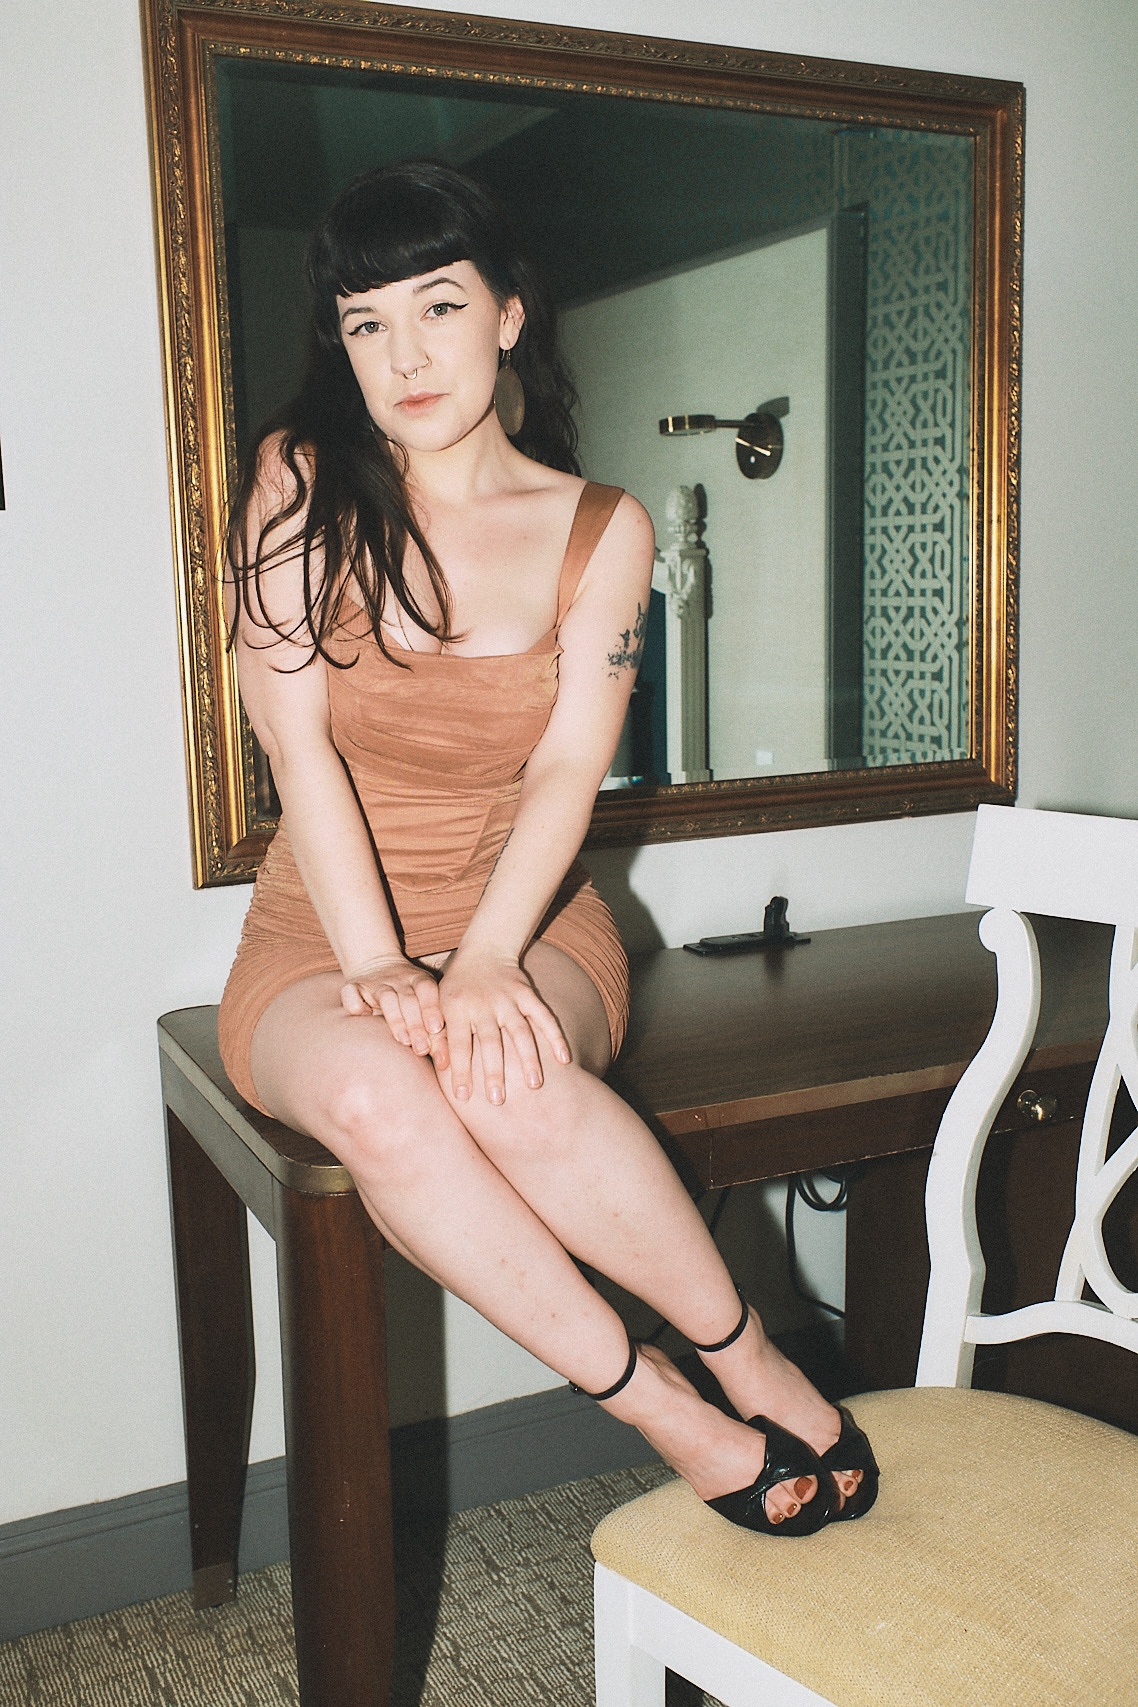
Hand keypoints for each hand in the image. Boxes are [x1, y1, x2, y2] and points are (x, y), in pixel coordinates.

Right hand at [341, 954, 448, 1067]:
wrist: (376, 965)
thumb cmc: (410, 1001)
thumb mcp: (425, 1008)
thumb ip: (437, 1033)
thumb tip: (444, 1061)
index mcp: (418, 979)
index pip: (427, 989)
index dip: (431, 1007)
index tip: (436, 1029)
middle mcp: (398, 979)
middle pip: (408, 998)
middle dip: (416, 1024)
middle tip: (422, 1049)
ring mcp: (375, 982)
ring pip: (386, 997)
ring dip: (395, 1019)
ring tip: (403, 1040)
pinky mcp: (354, 986)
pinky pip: (351, 992)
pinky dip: (355, 1004)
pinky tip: (363, 1016)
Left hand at [438, 947, 570, 1104]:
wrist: (483, 951)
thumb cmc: (457, 988)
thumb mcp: (439, 1006)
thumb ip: (438, 1035)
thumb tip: (439, 1066)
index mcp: (457, 1008)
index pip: (458, 1044)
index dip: (460, 1070)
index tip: (463, 1096)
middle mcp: (483, 1004)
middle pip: (490, 1041)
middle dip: (494, 1071)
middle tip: (497, 1100)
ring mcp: (508, 999)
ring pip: (520, 1031)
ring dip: (528, 1059)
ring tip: (534, 1085)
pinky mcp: (527, 994)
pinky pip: (544, 1016)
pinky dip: (555, 1037)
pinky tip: (564, 1060)